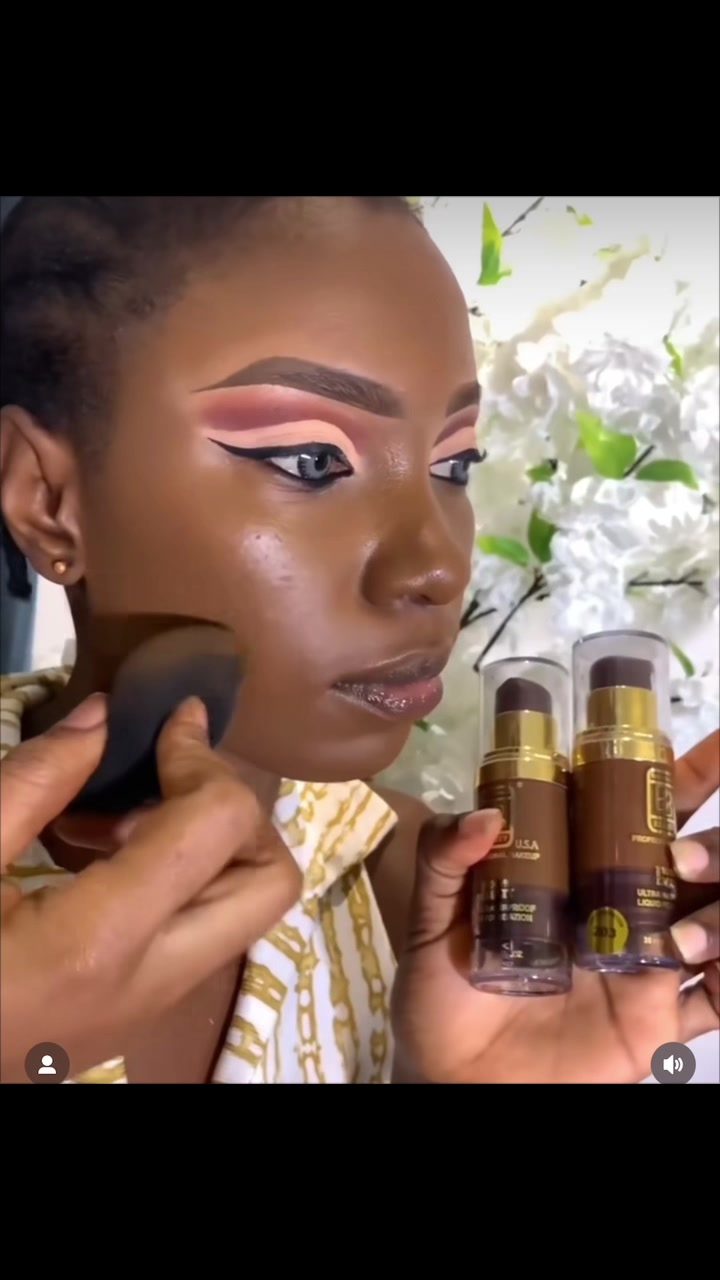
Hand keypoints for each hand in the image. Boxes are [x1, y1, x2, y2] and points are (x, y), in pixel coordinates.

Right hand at [0, 695, 300, 1081]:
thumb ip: (32, 782)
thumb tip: (104, 717)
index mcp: (100, 940)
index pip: (221, 824)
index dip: (202, 755)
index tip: (171, 720)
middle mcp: (152, 981)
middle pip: (271, 882)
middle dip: (236, 810)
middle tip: (164, 779)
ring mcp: (150, 1008)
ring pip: (244, 912)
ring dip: (210, 847)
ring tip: (117, 818)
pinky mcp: (136, 1016)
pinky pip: (201, 934)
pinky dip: (183, 881)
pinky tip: (102, 857)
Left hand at [392, 730, 718, 1083]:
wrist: (456, 1086)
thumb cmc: (443, 1000)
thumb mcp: (430, 922)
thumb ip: (444, 861)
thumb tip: (487, 815)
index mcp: (579, 873)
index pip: (640, 810)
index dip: (677, 774)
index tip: (706, 742)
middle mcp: (624, 908)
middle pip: (695, 857)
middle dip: (713, 840)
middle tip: (684, 838)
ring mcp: (647, 963)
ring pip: (716, 916)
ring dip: (718, 907)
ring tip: (680, 919)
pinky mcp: (658, 1021)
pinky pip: (717, 998)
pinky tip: (708, 963)